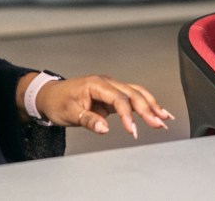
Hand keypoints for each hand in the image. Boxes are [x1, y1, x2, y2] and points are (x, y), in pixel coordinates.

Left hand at [28, 73, 173, 137]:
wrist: (49, 96)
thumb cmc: (58, 102)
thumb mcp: (70, 114)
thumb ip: (89, 120)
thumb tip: (105, 129)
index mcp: (96, 84)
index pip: (118, 99)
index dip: (127, 115)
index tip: (132, 131)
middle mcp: (106, 83)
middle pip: (132, 94)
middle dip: (148, 109)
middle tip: (159, 124)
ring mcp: (110, 87)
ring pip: (136, 93)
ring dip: (151, 105)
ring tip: (165, 118)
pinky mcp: (111, 95)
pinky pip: (132, 98)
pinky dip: (145, 104)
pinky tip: (156, 112)